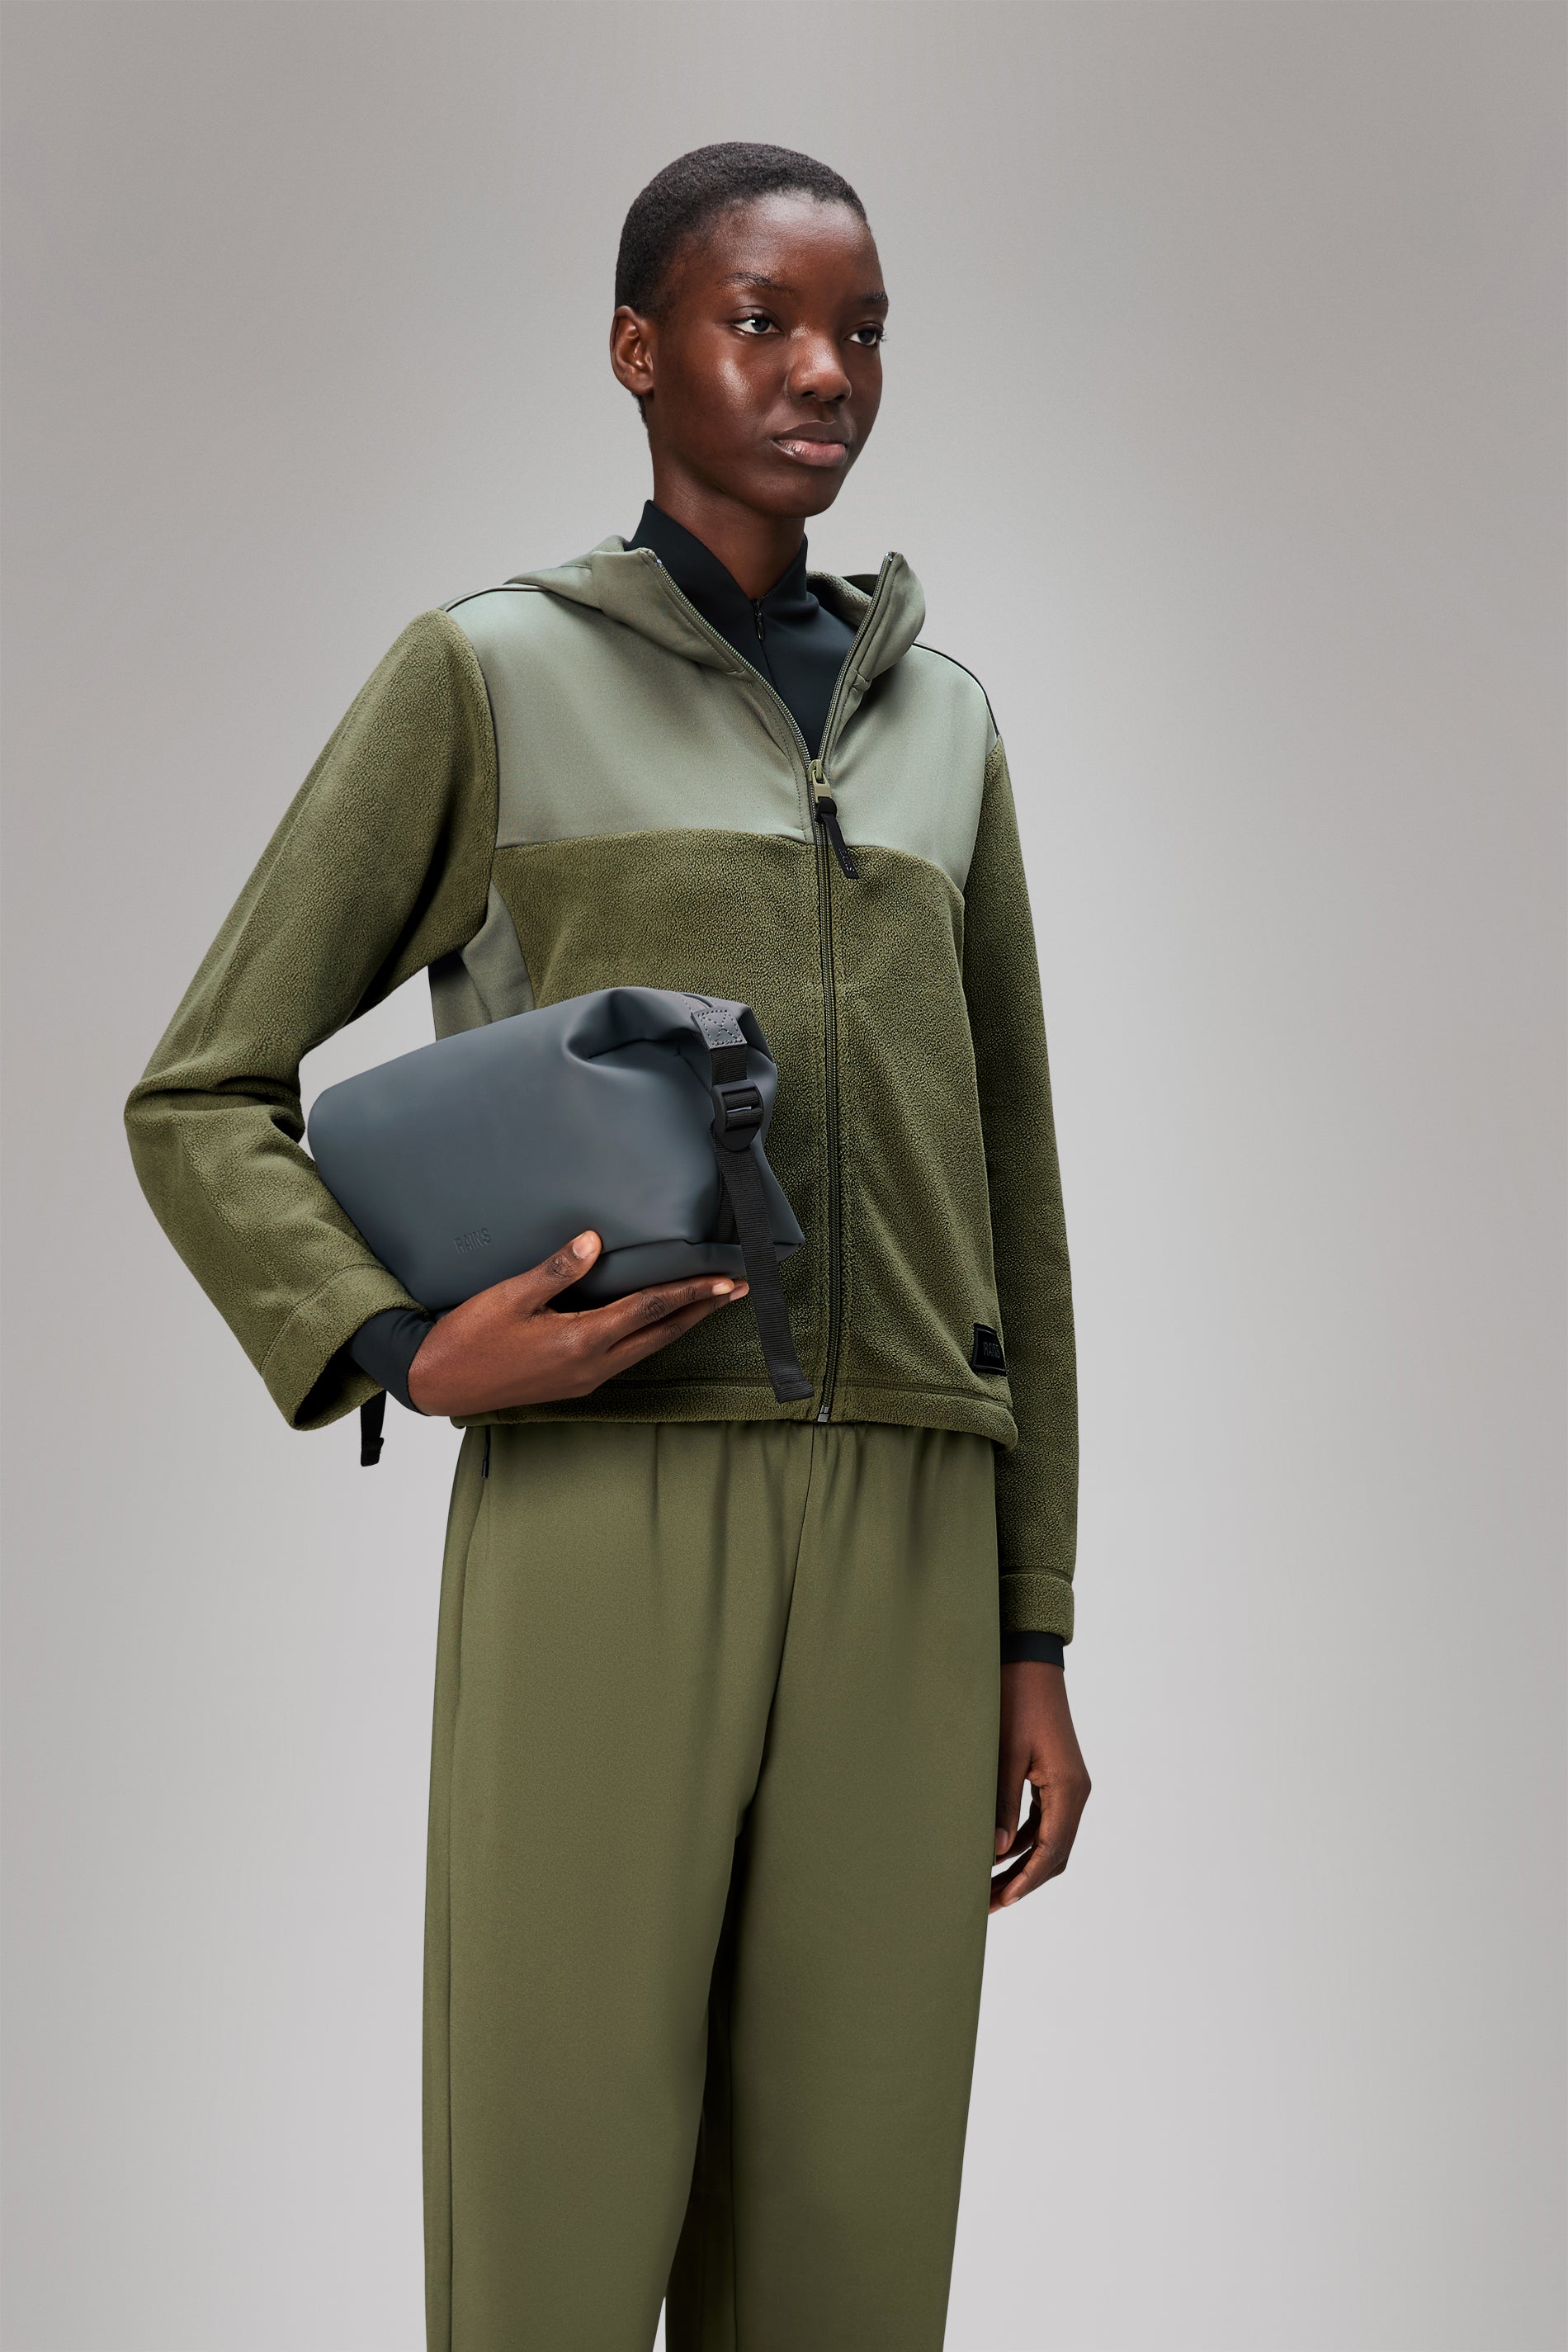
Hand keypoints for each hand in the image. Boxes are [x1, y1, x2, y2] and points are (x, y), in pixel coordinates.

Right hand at [406, 1229, 748, 1416]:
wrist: (437, 1383)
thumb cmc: (467, 1339)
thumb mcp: (508, 1296)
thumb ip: (555, 1270)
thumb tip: (593, 1243)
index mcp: (581, 1341)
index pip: (650, 1308)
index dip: (691, 1292)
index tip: (725, 1279)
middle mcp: (592, 1365)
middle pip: (661, 1333)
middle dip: (702, 1312)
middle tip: (737, 1291)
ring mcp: (585, 1378)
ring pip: (647, 1348)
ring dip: (680, 1324)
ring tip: (709, 1305)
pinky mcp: (573, 1383)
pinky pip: (627, 1356)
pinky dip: (651, 1335)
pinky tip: (655, 1323)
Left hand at [990, 1661, 1090, 1913]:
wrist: (1029, 1663)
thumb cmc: (1016, 1703)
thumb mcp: (1005, 1755)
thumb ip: (1001, 1805)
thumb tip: (995, 1852)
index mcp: (1068, 1789)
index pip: (1051, 1851)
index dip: (1026, 1880)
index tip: (1002, 1900)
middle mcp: (1074, 1792)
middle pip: (1053, 1853)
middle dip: (1023, 1880)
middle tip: (988, 1902)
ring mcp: (1067, 1786)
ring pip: (1048, 1840)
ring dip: (1021, 1863)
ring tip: (988, 1885)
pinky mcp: (1055, 1778)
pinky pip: (1042, 1821)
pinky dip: (1022, 1841)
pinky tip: (996, 1852)